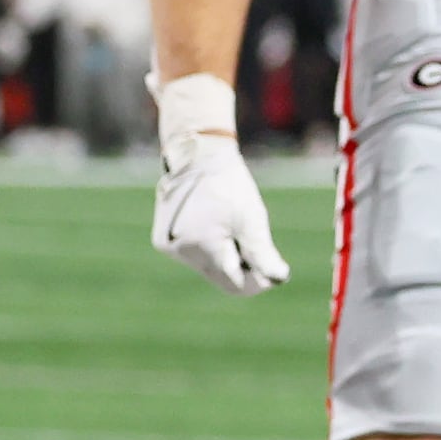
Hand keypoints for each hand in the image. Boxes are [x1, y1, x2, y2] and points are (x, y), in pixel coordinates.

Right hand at [149, 72, 286, 295]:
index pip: (235, 284)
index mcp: (205, 247)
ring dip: (225, 259)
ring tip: (232, 229)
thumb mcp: (252, 218)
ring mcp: (169, 247)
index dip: (258, 282)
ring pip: (207, 268)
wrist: (196, 155)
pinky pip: (192, 255)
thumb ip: (262, 252)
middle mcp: (182, 252)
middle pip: (221, 277)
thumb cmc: (228, 185)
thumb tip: (278, 279)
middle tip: (257, 250)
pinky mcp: (162, 241)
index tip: (273, 271)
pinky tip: (214, 226)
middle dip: (243, 270)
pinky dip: (208, 249)